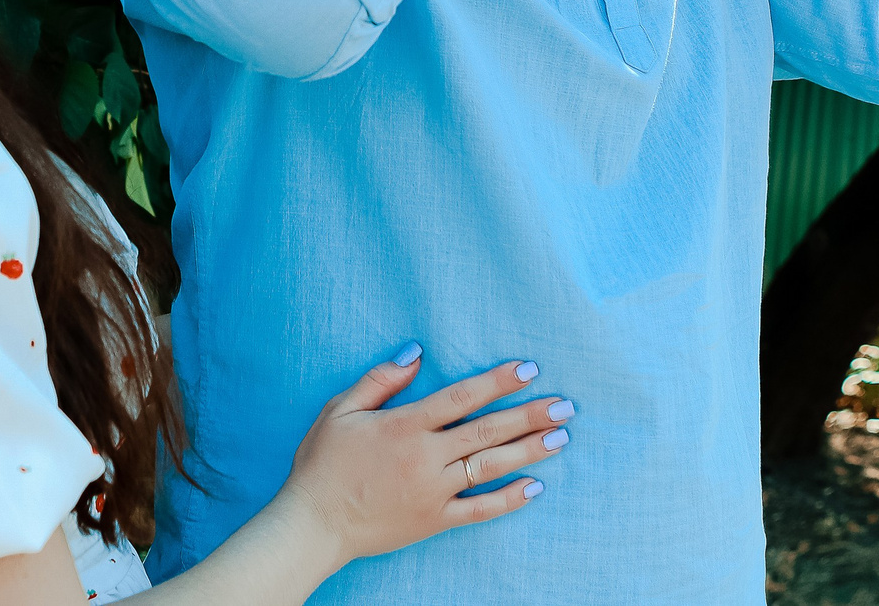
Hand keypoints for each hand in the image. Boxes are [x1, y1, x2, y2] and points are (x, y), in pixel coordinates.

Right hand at [270, 351, 568, 568]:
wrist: (313, 524)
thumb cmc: (323, 463)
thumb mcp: (340, 410)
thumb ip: (380, 380)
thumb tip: (416, 354)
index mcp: (404, 426)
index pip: (461, 397)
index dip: (497, 382)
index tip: (529, 369)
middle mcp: (425, 458)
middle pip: (487, 431)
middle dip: (528, 416)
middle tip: (564, 405)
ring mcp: (433, 492)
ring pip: (490, 467)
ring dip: (529, 452)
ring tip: (560, 438)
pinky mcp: (434, 520)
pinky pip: (479, 510)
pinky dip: (508, 499)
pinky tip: (535, 486)